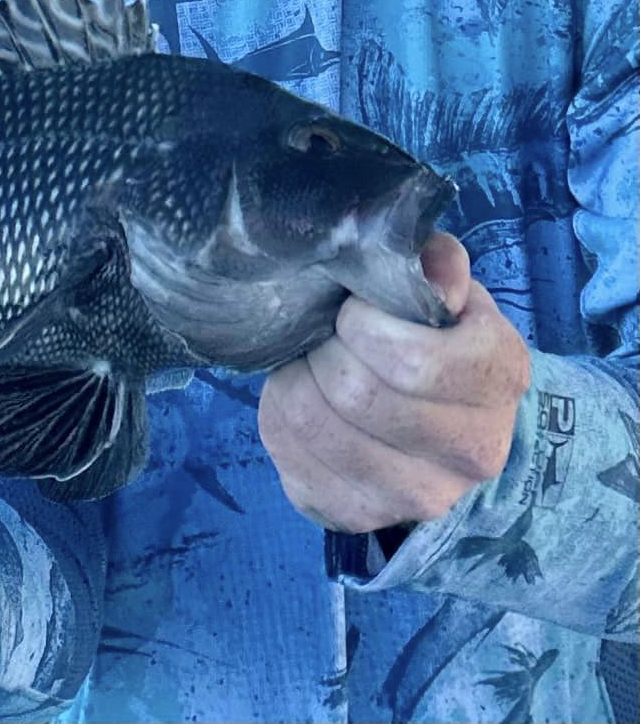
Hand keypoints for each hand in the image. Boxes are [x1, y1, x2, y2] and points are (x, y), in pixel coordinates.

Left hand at [259, 232, 530, 534]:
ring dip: (295, 382)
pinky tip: (300, 402)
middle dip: (323, 351)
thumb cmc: (434, 335)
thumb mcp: (441, 287)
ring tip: (307, 365)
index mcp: (499, 377)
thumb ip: (436, 265)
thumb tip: (431, 263)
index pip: (415, 362)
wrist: (443, 418)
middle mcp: (473, 452)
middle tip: (323, 336)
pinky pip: (295, 465)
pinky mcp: (364, 517)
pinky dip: (280, 424)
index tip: (352, 311)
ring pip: (319, 430)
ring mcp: (421, 497)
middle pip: (359, 396)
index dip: (364, 326)